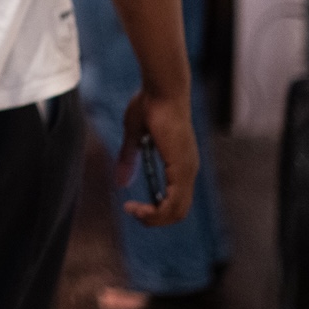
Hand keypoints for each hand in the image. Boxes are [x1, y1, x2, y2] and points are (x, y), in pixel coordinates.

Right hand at [118, 87, 198, 226]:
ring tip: (134, 211)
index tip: (133, 205)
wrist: (162, 89)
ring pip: (177, 212)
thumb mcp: (134, 135)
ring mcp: (187, 169)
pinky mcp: (182, 167)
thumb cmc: (150, 104)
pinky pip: (174, 203)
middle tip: (132, 212)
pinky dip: (158, 212)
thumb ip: (129, 158)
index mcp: (181, 163)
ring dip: (154, 218)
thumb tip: (120, 182)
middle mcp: (188, 169)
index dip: (156, 209)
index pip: (175, 199)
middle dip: (153, 219)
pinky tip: (140, 207)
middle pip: (178, 211)